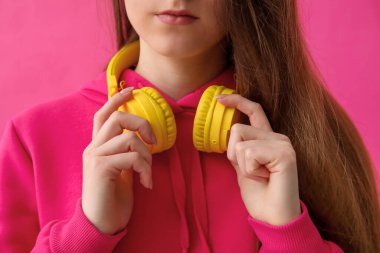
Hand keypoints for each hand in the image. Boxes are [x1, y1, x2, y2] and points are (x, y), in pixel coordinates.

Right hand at [82, 87, 155, 234]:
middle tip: (154, 141)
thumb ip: (126, 152)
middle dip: (141, 124)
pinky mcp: (101, 168)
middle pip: (117, 118)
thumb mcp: (121, 170)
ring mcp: (95, 157)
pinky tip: (146, 183)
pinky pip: (132, 157)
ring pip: (129, 138)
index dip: (116, 99)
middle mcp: (93, 148)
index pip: (103, 115)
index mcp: (97, 146)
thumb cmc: (113, 197)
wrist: (100, 223)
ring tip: (147, 174)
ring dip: (147, 156)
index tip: (133, 90)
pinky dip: (145, 169)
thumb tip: (142, 137)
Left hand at [216, 94, 300, 225]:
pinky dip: (250, 170)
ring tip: (259, 177)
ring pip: (240, 140)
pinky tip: (265, 178)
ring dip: (242, 165)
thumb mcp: (243, 168)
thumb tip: (228, 133)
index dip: (237, 101)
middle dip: (233, 154)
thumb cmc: (260, 195)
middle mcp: (277, 137)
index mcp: (268, 139)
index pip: (254, 111)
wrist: (273, 217)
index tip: (219, 98)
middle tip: (252, 173)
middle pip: (237, 128)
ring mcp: (283, 143)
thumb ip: (238, 149)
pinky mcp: (284, 153)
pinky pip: (249, 153)